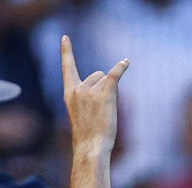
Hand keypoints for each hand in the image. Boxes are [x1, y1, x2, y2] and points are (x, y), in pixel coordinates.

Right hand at [61, 36, 128, 156]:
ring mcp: (91, 90)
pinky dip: (121, 68)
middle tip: (101, 111)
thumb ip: (88, 96)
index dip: (66, 51)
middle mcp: (78, 88)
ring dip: (111, 93)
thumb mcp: (82, 113)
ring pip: (107, 80)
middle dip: (103, 87)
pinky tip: (126, 62)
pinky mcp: (105, 93)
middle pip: (97, 75)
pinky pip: (114, 75)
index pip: (67, 68)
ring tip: (106, 112)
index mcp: (69, 93)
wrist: (91, 146)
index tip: (65, 37)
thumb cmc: (89, 134)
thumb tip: (108, 79)